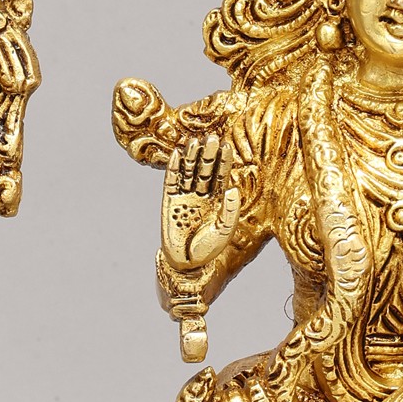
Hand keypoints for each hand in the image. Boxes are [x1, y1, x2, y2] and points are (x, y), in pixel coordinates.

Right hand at [162, 134, 241, 271]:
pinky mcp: (169, 201)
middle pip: (205, 170)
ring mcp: (185, 197)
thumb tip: (233, 189)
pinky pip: (171, 181)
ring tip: (194, 141)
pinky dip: (173, 168)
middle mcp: (201, 195)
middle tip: (211, 137)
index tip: (226, 146)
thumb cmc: (208, 250)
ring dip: (191, 157)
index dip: (223, 161)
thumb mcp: (224, 231)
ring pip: (188, 172)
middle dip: (208, 154)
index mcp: (216, 200)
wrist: (186, 264)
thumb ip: (230, 210)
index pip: (221, 176)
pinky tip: (176, 154)